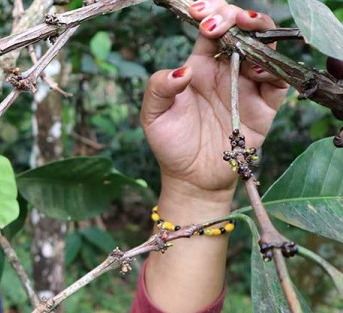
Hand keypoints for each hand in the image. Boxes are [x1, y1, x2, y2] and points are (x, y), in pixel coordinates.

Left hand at [141, 0, 287, 202]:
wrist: (191, 178)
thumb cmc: (170, 144)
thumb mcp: (153, 115)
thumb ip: (159, 88)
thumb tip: (183, 71)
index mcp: (200, 66)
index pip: (211, 28)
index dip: (210, 15)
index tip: (201, 15)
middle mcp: (226, 70)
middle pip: (240, 29)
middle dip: (235, 15)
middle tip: (225, 20)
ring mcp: (247, 85)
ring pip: (264, 46)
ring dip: (259, 31)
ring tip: (246, 28)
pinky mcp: (265, 104)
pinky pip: (278, 79)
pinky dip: (272, 68)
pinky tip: (255, 69)